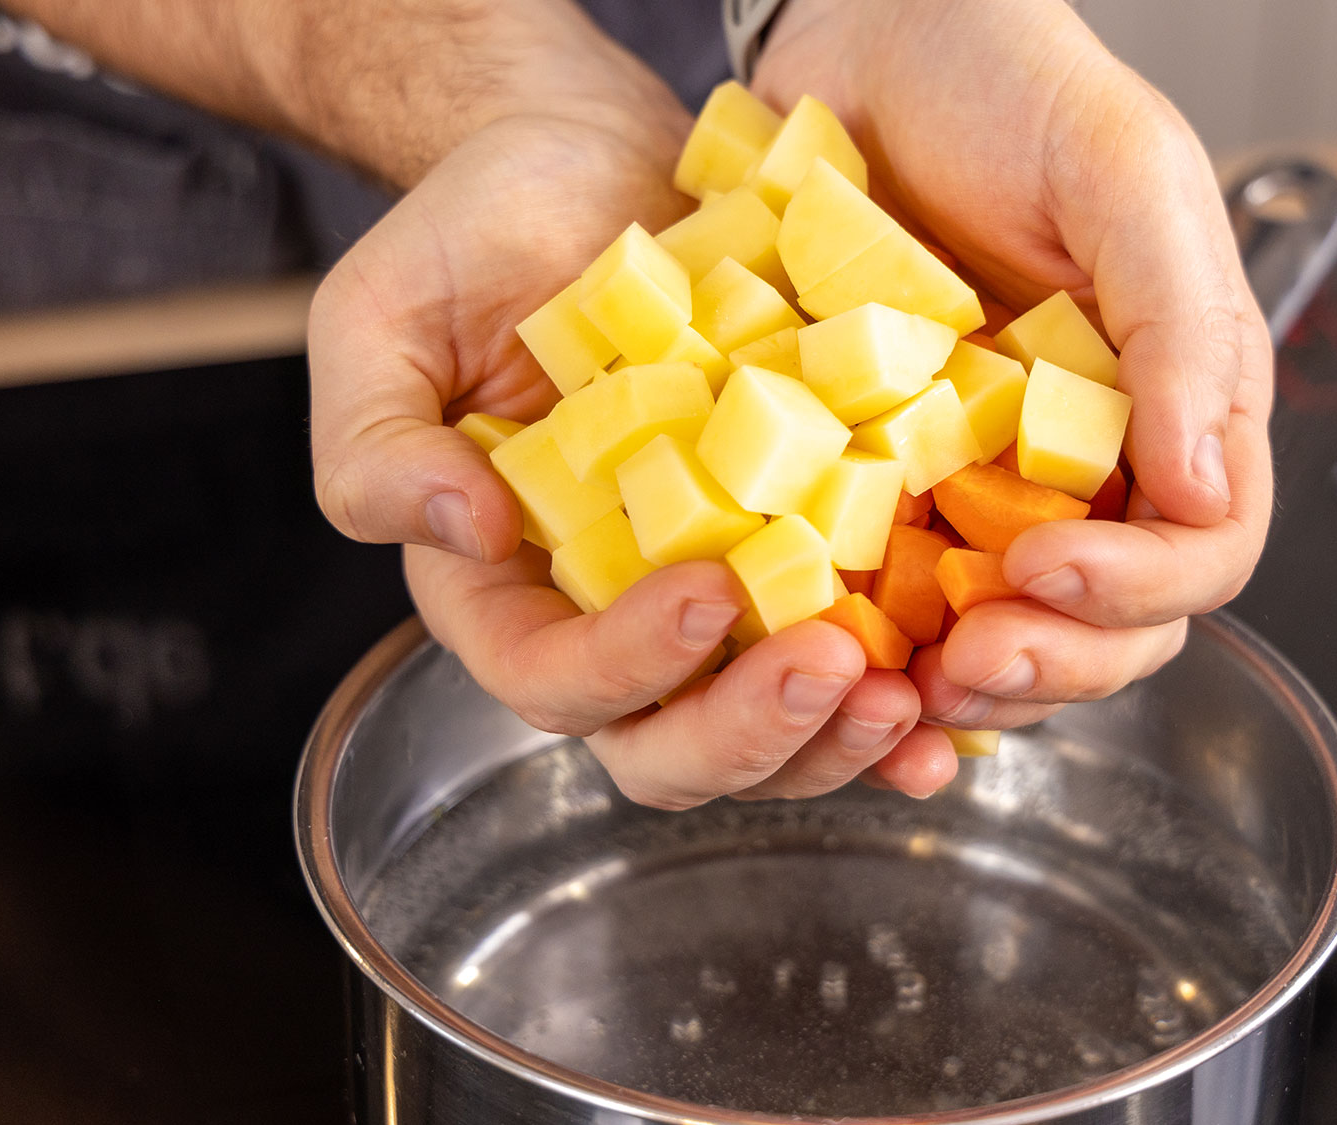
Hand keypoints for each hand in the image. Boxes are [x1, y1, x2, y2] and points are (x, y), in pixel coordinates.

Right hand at [308, 108, 951, 807]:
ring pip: (773, 731)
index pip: (555, 683)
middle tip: (836, 667)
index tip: (711, 590)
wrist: (597, 164)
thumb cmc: (476, 232)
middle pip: (671, 749)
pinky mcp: (806, 552)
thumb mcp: (378, 320)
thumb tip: (457, 528)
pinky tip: (960, 702)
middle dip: (753, 731)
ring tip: (910, 695)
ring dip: (840, 738)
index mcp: (509, 590)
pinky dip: (909, 695)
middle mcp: (616, 616)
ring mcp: (720, 594)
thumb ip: (376, 441)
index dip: (629, 666)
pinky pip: (858, 657)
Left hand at [756, 0, 1272, 732]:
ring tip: (904, 685)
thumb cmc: (1011, 85)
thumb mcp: (1121, 178)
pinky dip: (880, 650)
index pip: (1202, 549)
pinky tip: (842, 666)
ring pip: (1009, 633)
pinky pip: (895, 596)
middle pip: (1113, 625)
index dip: (1138, 589)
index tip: (1048, 571)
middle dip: (1052, 663)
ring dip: (968, 684)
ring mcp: (984, 486)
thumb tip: (1211, 489)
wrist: (867, 42)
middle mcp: (1086, 467)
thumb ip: (1181, 329)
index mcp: (1172, 406)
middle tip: (968, 661)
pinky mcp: (886, 485)